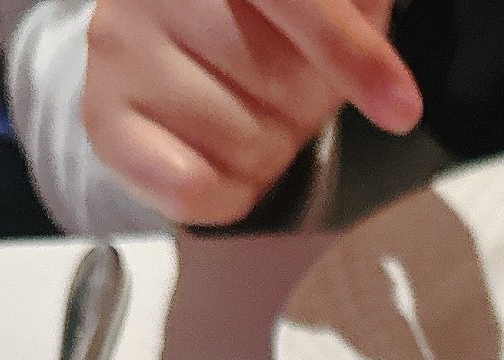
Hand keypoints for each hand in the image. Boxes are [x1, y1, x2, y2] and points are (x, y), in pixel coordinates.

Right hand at [84, 0, 422, 227]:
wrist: (168, 61)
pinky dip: (225, 195)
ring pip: (244, 142)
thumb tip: (386, 75)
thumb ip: (356, 11)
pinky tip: (215, 164)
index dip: (346, 52)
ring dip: (266, 151)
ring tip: (244, 118)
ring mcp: (120, 43)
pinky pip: (189, 189)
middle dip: (303, 108)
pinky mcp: (102, 114)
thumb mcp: (324, 9)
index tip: (401, 108)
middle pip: (278, 84)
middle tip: (280, 93)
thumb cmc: (265, 32)